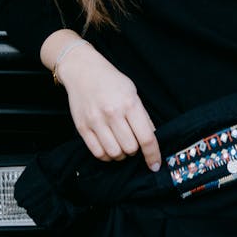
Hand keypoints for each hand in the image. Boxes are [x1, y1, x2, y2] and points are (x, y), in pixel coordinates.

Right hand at [54, 40, 161, 172]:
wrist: (83, 70)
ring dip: (121, 154)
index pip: (146, 138)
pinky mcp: (82, 127)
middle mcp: (112, 113)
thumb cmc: (111, 81)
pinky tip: (109, 147)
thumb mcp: (133, 92)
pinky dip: (107, 155)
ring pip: (114, 153)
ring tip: (120, 144)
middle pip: (130, 148)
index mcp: (129, 103)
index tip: (155, 165)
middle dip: (135, 150)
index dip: (153, 155)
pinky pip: (98, 153)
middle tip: (132, 141)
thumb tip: (151, 139)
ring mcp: (95, 121)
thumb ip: (142, 116)